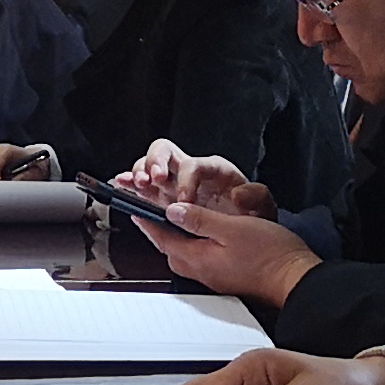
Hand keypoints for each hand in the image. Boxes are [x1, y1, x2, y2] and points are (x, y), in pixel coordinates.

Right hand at [121, 139, 268, 215]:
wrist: (245, 233)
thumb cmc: (250, 218)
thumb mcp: (263, 208)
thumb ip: (256, 198)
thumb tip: (239, 193)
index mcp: (214, 170)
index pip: (193, 165)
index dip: (186, 180)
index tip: (185, 201)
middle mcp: (190, 171)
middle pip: (165, 151)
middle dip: (155, 162)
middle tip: (152, 180)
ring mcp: (173, 183)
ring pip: (148, 165)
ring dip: (139, 172)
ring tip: (136, 185)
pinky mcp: (162, 196)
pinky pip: (141, 185)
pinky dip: (130, 184)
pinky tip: (122, 186)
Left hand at [145, 201, 324, 308]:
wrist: (294, 279)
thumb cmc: (270, 255)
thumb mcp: (232, 228)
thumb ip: (199, 219)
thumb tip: (173, 211)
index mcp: (196, 258)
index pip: (161, 237)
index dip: (146, 219)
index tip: (135, 206)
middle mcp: (199, 271)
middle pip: (168, 246)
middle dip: (157, 227)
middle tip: (150, 210)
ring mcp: (211, 276)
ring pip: (182, 252)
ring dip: (174, 235)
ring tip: (172, 218)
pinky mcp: (223, 276)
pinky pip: (197, 257)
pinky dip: (191, 242)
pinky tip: (200, 233)